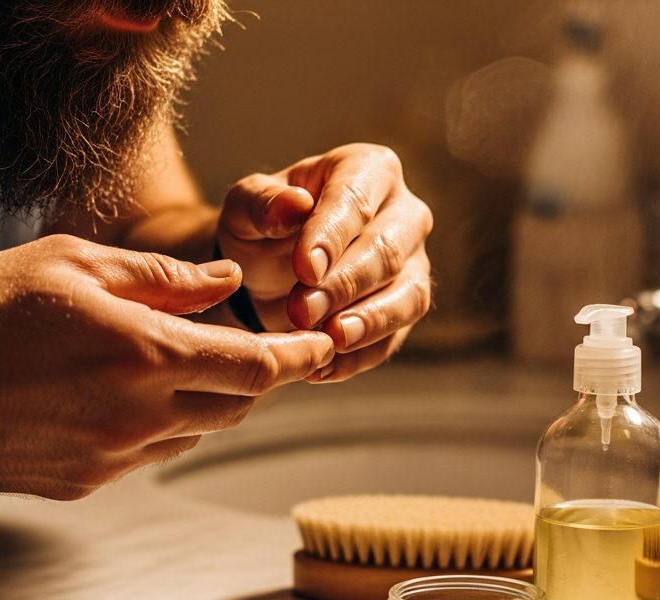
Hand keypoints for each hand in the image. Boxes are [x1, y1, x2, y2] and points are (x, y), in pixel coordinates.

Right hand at [0, 234, 333, 498]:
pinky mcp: (83, 484)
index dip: (302, 356)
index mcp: (143, 355)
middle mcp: (136, 416)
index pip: (258, 367)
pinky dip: (160, 424)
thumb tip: (229, 284)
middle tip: (263, 346)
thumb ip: (164, 278)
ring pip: (195, 432)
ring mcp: (110, 458)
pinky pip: (148, 454)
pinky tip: (126, 393)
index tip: (325, 344)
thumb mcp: (74, 265)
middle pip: (238, 406)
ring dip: (207, 401)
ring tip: (181, 362)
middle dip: (261, 376)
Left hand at [216, 143, 432, 381]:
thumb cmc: (263, 228)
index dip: (332, 235)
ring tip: (329, 342)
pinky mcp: (406, 309)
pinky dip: (360, 357)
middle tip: (302, 311)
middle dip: (345, 284)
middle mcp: (404, 213)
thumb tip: (291, 206)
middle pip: (388, 249)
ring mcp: (414, 264)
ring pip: (408, 296)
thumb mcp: (245, 209)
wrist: (269, 273)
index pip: (356, 199)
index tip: (304, 268)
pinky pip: (395, 338)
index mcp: (367, 170)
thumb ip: (262, 203)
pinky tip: (323, 368)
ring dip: (368, 323)